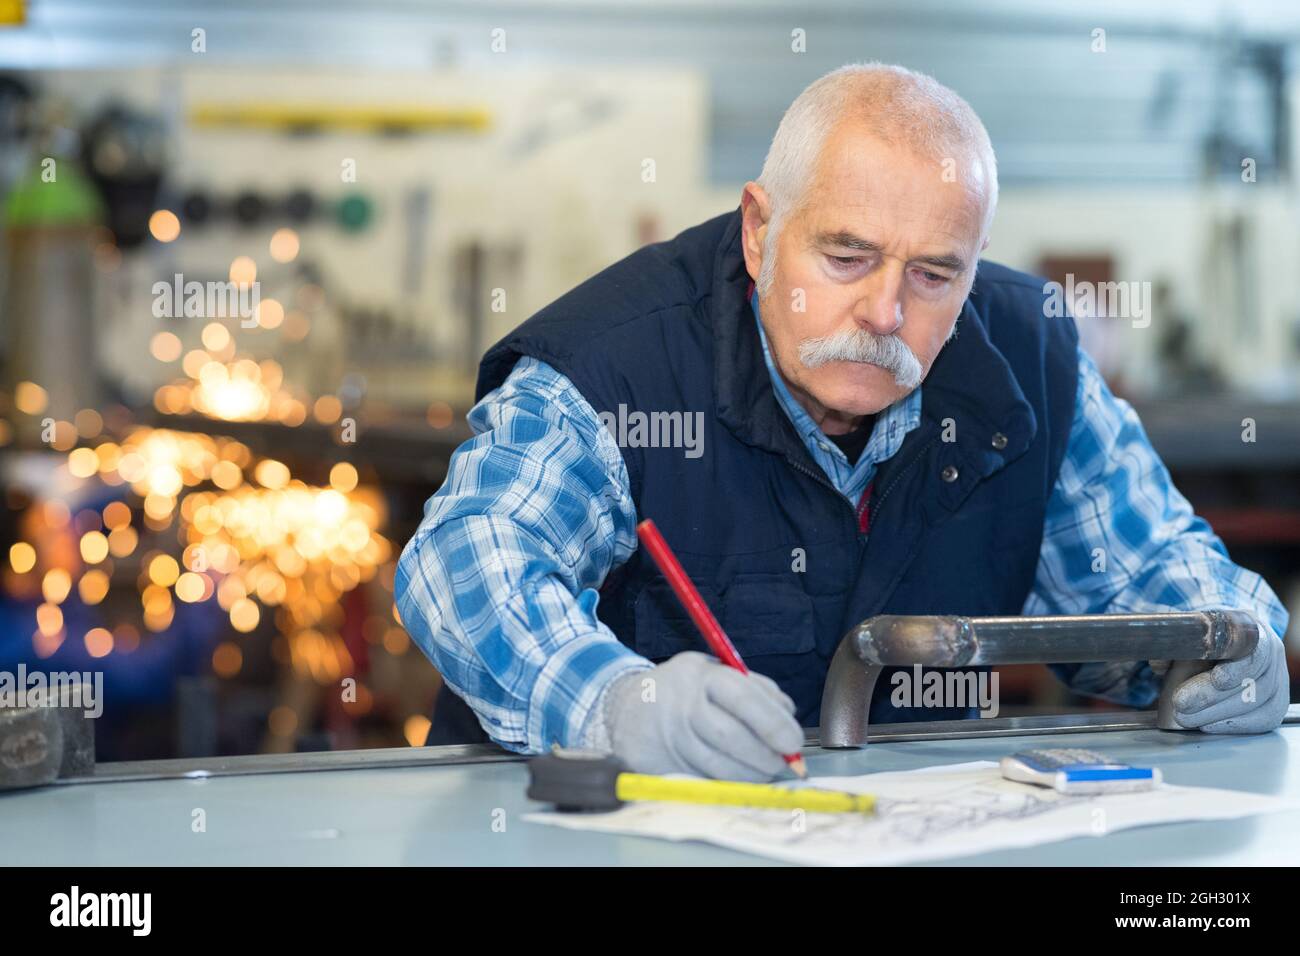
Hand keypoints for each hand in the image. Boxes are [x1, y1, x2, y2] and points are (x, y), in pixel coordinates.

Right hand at [602, 651, 803, 780]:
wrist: (628, 707)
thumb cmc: (685, 689)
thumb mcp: (715, 672)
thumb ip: (754, 689)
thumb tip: (787, 716)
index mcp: (700, 677)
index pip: (742, 698)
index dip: (773, 722)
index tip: (793, 741)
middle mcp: (681, 708)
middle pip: (731, 738)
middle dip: (766, 756)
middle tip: (784, 762)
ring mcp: (669, 740)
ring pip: (720, 768)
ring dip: (751, 774)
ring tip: (763, 770)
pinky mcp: (660, 767)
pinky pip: (705, 782)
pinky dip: (728, 783)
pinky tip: (735, 774)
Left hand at [1167, 628, 1290, 733]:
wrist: (1226, 642)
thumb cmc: (1208, 636)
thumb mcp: (1189, 630)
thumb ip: (1174, 641)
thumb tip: (1157, 662)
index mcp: (1254, 630)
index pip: (1254, 651)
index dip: (1237, 668)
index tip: (1217, 680)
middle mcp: (1271, 654)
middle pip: (1253, 683)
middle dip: (1213, 697)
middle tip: (1181, 705)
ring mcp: (1276, 679)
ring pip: (1257, 704)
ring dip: (1218, 714)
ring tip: (1186, 718)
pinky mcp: (1274, 703)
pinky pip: (1262, 720)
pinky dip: (1234, 725)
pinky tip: (1209, 725)